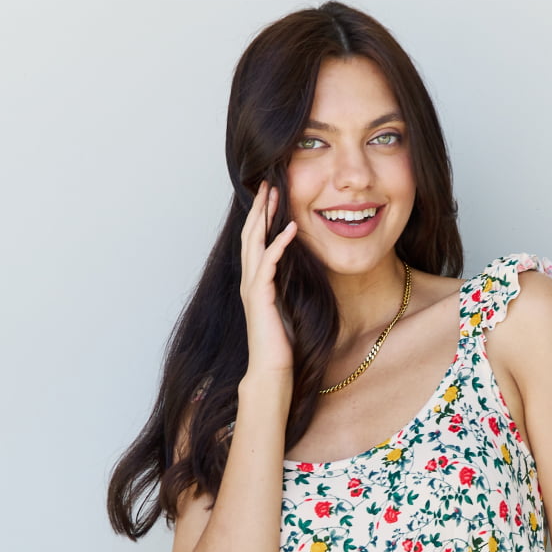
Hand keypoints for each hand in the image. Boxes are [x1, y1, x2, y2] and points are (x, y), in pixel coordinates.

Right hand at [239, 180, 297, 378]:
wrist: (272, 369)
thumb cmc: (282, 344)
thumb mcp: (288, 306)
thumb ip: (289, 286)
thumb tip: (302, 270)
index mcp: (255, 282)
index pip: (255, 241)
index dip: (261, 216)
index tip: (271, 195)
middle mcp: (249, 281)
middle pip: (250, 234)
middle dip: (259, 207)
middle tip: (267, 183)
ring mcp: (252, 288)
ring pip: (254, 243)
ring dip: (264, 217)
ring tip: (274, 194)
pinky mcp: (260, 296)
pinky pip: (268, 263)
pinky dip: (278, 244)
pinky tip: (290, 228)